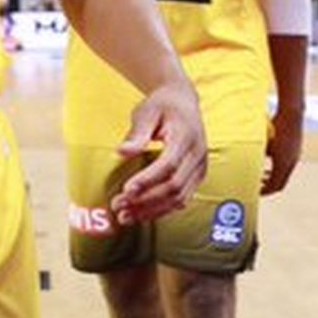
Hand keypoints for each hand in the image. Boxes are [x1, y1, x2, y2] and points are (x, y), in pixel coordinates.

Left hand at [110, 80, 206, 225]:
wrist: (183, 101)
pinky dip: (161, 210)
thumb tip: (121, 152)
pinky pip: (181, 199)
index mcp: (186, 136)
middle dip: (145, 200)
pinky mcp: (197, 177)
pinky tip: (140, 214)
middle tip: (118, 205)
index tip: (126, 189)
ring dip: (151, 210)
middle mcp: (198, 154)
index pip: (169, 164)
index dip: (148, 180)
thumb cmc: (162, 105)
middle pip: (174, 186)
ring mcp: (200, 168)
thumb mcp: (146, 112)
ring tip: (124, 216)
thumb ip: (136, 133)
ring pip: (179, 198)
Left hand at [262, 107, 302, 195]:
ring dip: (273, 175)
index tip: (255, 191)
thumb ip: (255, 155)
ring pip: (284, 173)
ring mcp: (295, 156)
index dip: (264, 191)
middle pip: (280, 182)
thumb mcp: (262, 143)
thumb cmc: (276, 126)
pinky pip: (286, 164)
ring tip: (262, 174)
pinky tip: (269, 159)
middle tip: (258, 186)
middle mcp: (291, 163)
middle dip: (269, 186)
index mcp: (283, 165)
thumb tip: (243, 162)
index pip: (274, 186)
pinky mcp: (296, 149)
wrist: (292, 113)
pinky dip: (278, 166)